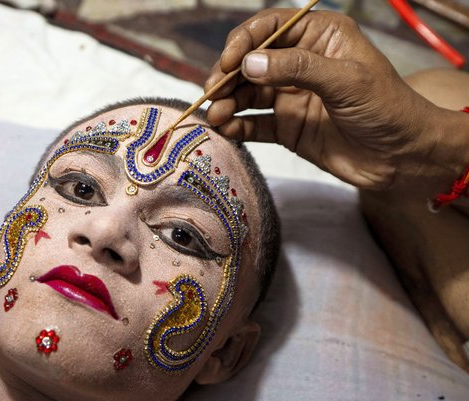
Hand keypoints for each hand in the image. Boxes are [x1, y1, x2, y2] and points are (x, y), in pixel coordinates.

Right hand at [206, 9, 452, 189]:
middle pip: (251, 61)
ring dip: (227, 103)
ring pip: (247, 94)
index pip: (270, 27)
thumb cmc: (386, 108)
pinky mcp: (286, 127)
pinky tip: (226, 129)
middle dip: (228, 76)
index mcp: (318, 37)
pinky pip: (254, 124)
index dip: (244, 42)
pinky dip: (237, 126)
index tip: (229, 62)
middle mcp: (299, 63)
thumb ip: (297, 69)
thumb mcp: (346, 80)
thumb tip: (248, 64)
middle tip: (213, 93)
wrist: (402, 157)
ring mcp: (290, 96)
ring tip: (215, 116)